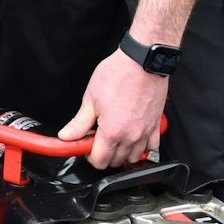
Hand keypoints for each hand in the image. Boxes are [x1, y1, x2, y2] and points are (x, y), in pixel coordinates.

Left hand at [59, 49, 167, 168]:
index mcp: (112, 132)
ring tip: (115, 138)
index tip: (87, 145)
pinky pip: (151, 147)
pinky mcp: (156, 125)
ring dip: (122, 153)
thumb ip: (79, 123)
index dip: (89, 156)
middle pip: (116, 162)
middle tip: (98, 138)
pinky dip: (143, 147)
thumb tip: (66, 136)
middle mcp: (130, 137)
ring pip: (134, 158)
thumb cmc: (118, 74)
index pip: (99, 161)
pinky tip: (134, 137)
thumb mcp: (91, 98)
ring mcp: (145, 132)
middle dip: (104, 155)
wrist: (142, 61)